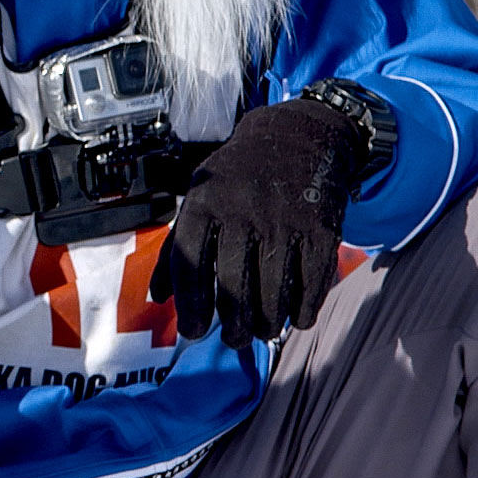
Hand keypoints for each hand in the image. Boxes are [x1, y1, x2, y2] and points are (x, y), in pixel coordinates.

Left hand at [150, 98, 364, 348]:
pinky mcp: (320, 229)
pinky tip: (296, 318)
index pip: (190, 265)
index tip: (194, 332)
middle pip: (233, 285)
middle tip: (234, 340)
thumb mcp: (198, 198)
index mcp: (203, 204)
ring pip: (274, 290)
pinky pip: (312, 282)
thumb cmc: (236, 179)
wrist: (295, 138)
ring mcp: (283, 221)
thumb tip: (157, 299)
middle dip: (234, 324)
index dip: (191, 306)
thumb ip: (177, 247)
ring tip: (262, 331)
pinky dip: (304, 308)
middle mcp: (241, 212)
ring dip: (268, 322)